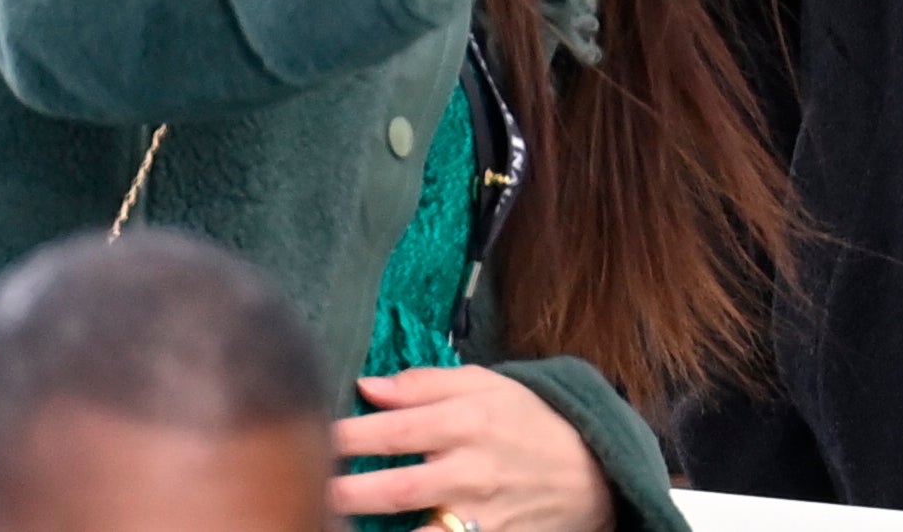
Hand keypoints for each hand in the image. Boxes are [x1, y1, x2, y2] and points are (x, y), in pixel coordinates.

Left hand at [332, 366, 614, 531]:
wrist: (591, 470)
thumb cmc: (530, 421)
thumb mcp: (487, 385)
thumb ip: (425, 384)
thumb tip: (367, 386)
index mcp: (469, 420)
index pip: (396, 429)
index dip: (348, 436)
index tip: (312, 436)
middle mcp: (472, 470)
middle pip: (396, 489)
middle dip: (347, 494)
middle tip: (311, 488)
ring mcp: (480, 515)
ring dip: (373, 528)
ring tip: (330, 519)